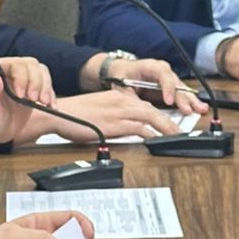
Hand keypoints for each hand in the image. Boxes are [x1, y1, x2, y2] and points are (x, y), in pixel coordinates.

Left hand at [0, 59, 54, 149]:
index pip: (14, 64)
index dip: (22, 77)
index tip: (21, 96)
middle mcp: (11, 70)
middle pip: (31, 65)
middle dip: (36, 82)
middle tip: (35, 100)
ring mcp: (23, 78)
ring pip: (41, 72)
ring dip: (46, 87)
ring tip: (44, 103)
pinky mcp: (33, 87)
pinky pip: (47, 84)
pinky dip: (51, 95)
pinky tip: (50, 107)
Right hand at [27, 87, 187, 142]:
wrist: (58, 113)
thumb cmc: (72, 115)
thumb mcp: (97, 111)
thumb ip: (113, 116)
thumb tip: (123, 128)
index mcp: (117, 97)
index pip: (145, 104)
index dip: (159, 115)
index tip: (168, 123)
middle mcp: (122, 101)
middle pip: (153, 109)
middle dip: (169, 121)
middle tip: (181, 131)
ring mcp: (120, 111)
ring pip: (152, 117)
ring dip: (167, 127)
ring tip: (178, 137)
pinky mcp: (116, 123)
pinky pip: (141, 128)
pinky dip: (154, 134)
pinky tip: (160, 141)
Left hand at [90, 56, 206, 118]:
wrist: (123, 71)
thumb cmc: (122, 74)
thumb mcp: (121, 85)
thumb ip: (130, 97)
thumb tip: (137, 109)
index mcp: (151, 66)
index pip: (163, 74)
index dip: (167, 88)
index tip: (168, 101)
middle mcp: (164, 71)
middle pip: (176, 83)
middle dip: (184, 97)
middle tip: (189, 109)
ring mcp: (169, 80)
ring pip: (182, 90)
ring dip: (191, 100)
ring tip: (201, 109)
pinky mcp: (171, 89)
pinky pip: (182, 95)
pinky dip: (189, 103)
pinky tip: (199, 109)